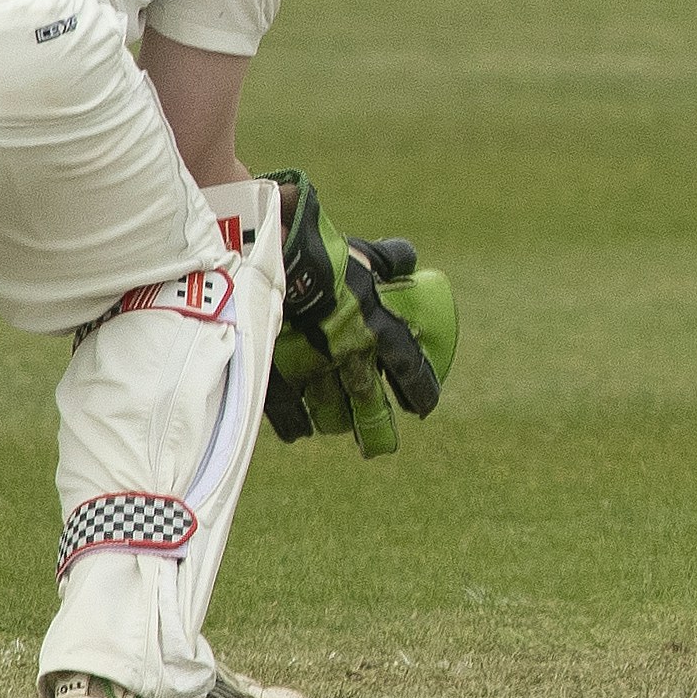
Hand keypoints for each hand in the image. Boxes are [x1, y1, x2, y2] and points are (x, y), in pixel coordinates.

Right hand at [264, 170, 453, 452]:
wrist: (273, 256)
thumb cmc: (324, 251)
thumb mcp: (364, 254)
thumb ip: (389, 259)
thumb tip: (408, 260)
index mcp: (378, 327)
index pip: (407, 368)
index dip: (418, 390)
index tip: (423, 408)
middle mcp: (348, 353)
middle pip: (366, 400)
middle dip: (377, 425)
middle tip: (383, 446)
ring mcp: (312, 365)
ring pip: (328, 407)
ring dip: (336, 421)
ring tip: (339, 429)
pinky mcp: (277, 369)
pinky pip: (288, 408)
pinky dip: (296, 422)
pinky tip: (301, 432)